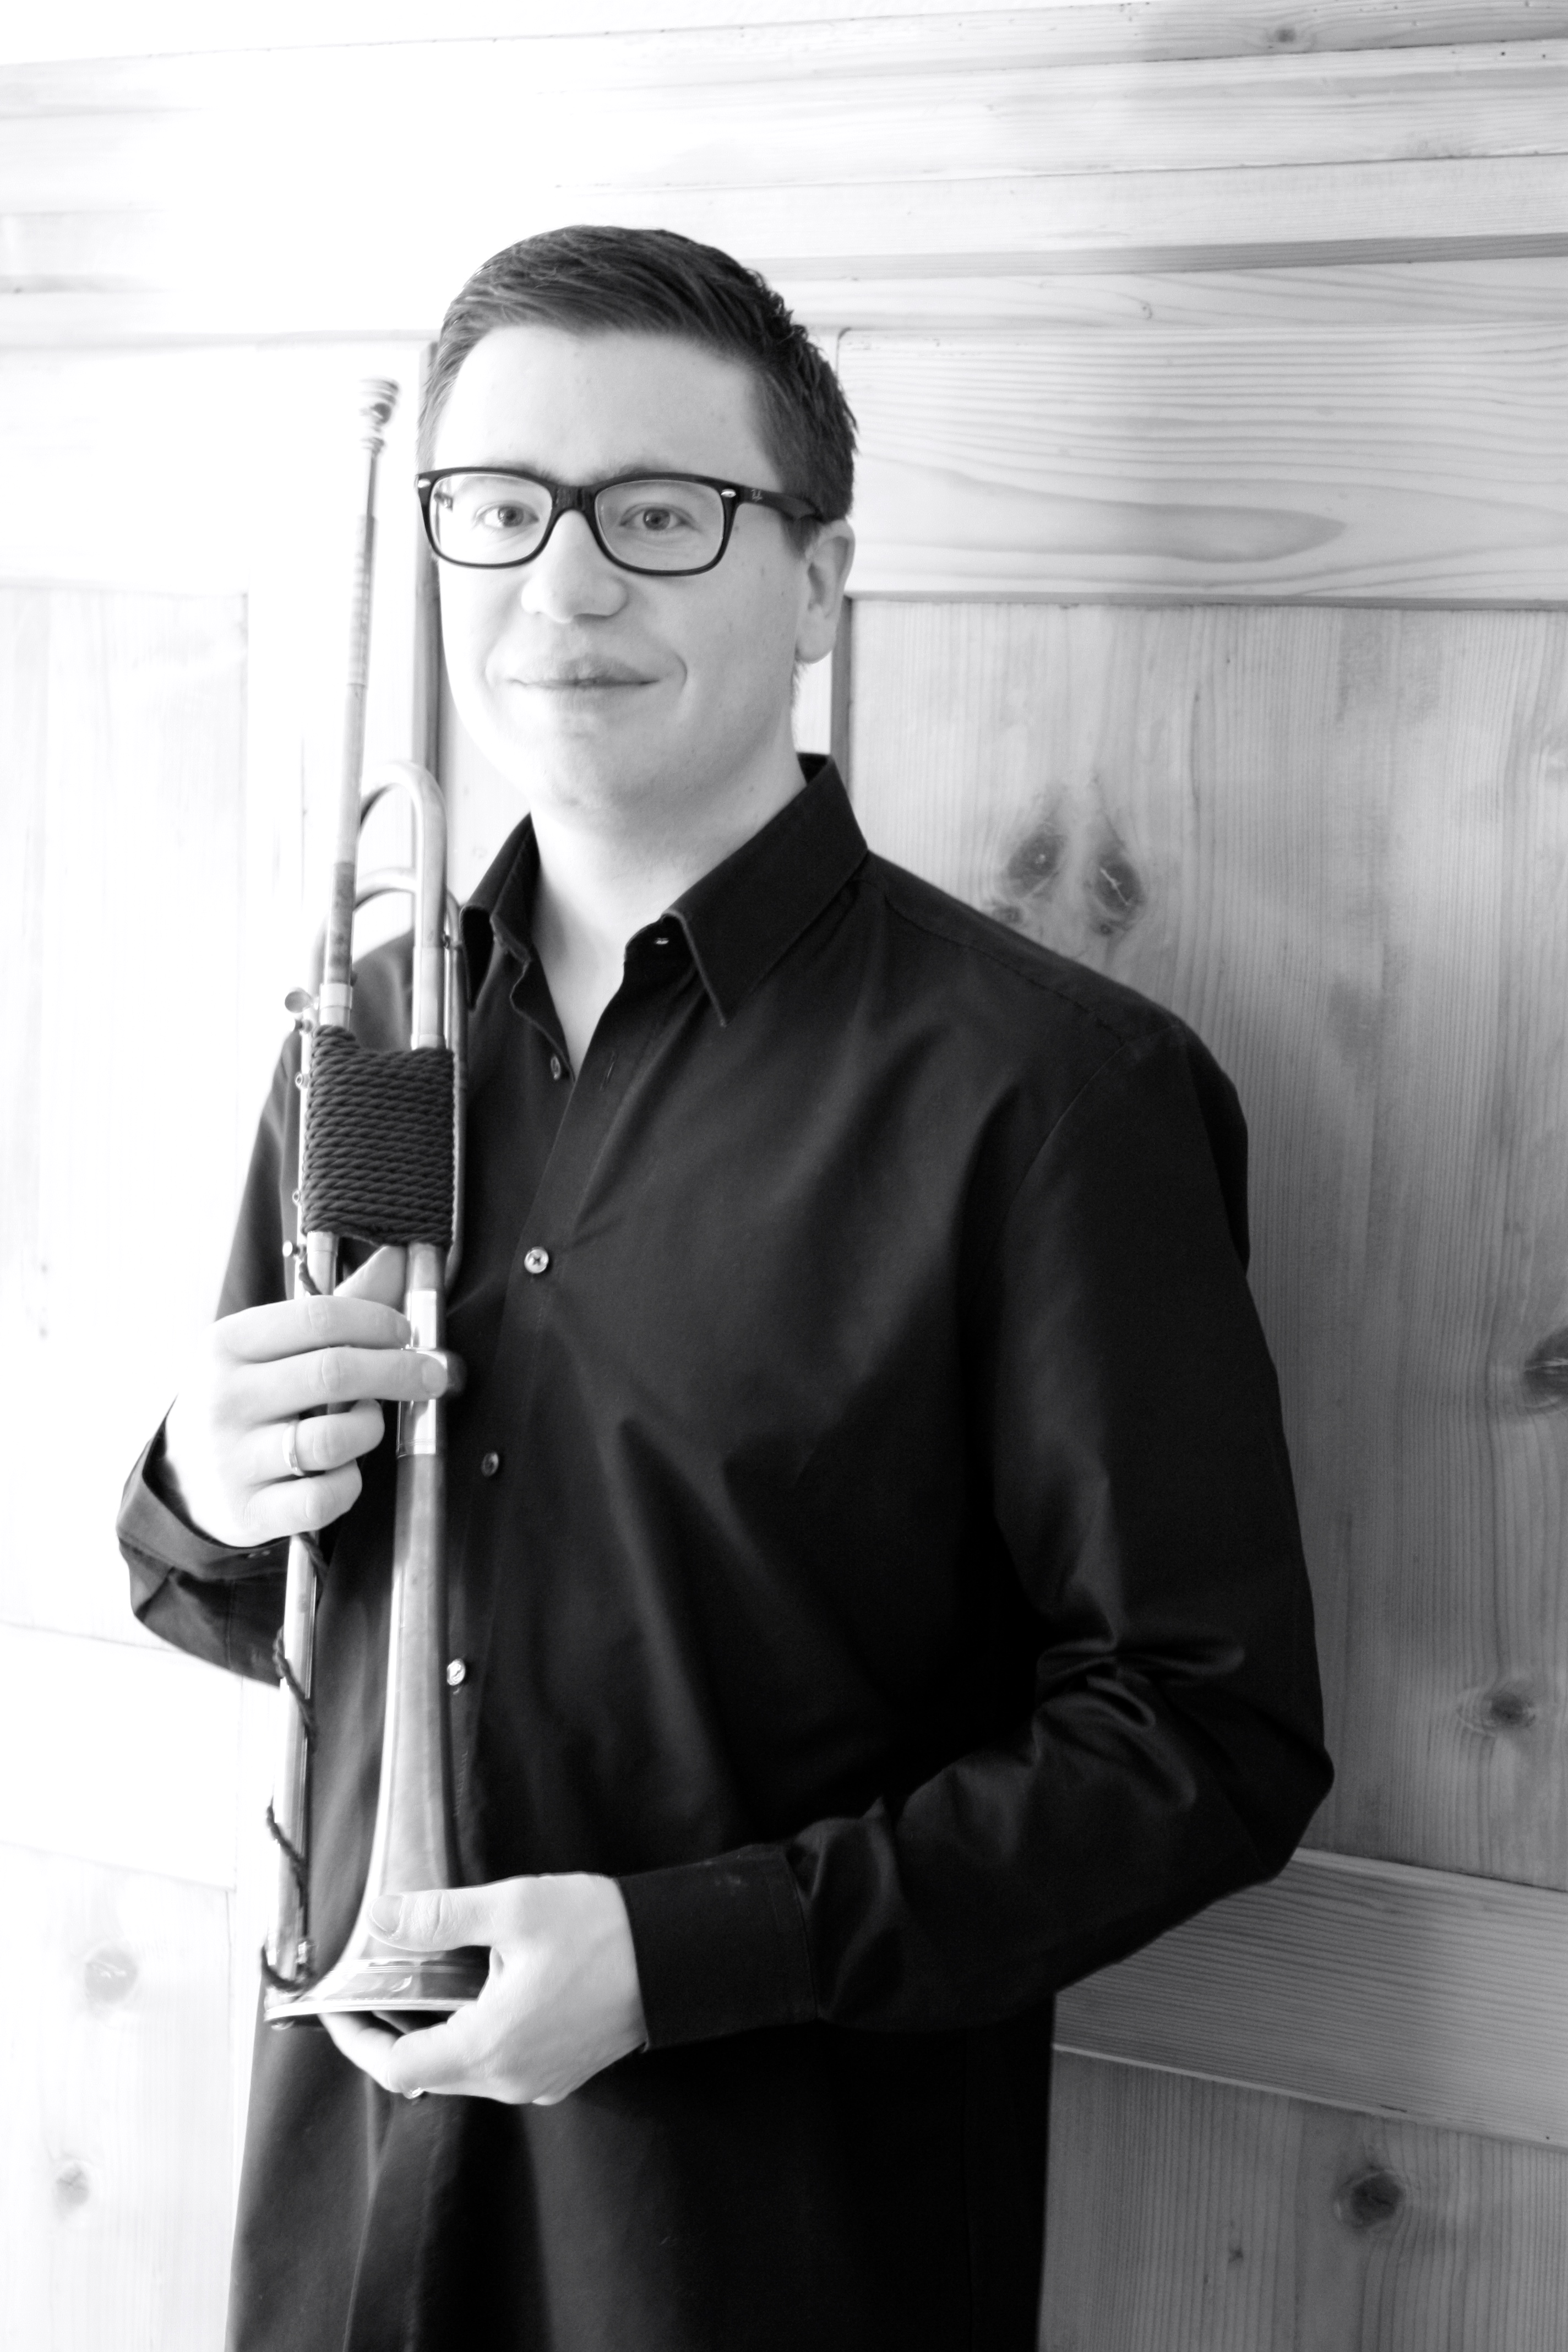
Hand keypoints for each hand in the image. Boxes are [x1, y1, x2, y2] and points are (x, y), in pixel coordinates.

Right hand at [161, 1246, 448, 1546]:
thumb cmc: (247, 1396)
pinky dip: (349, 1483)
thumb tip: (399, 1260)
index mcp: (228, 1344)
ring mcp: (233, 1459)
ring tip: (366, 1421)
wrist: (184, 1475)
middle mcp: (225, 1398)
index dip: (378, 1321)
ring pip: (332, 1439)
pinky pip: (325, 1498)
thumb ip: (336, 1309)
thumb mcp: (270, 1346)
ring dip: (369, 1428)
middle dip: (398, 1371)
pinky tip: (343, 1469)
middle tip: (431, 1375)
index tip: (405, 1332)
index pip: (319, 1318)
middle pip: (334, 1373)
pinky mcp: (250, 1511)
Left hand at [320, 1874, 646, 2104]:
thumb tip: (381, 1917)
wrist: (679, 1958)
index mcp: (489, 2046)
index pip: (395, 2066)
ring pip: (459, 2068)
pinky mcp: (558, 2074)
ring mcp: (536, 2083)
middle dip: (389, 2030)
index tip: (335, 2008)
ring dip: (431, 2030)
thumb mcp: (515, 1908)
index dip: (356, 2039)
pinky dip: (469, 2034)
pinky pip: (494, 2064)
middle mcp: (508, 2079)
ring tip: (418, 1978)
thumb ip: (441, 1917)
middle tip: (371, 1983)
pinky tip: (474, 1989)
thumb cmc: (601, 1931)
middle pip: (424, 2070)